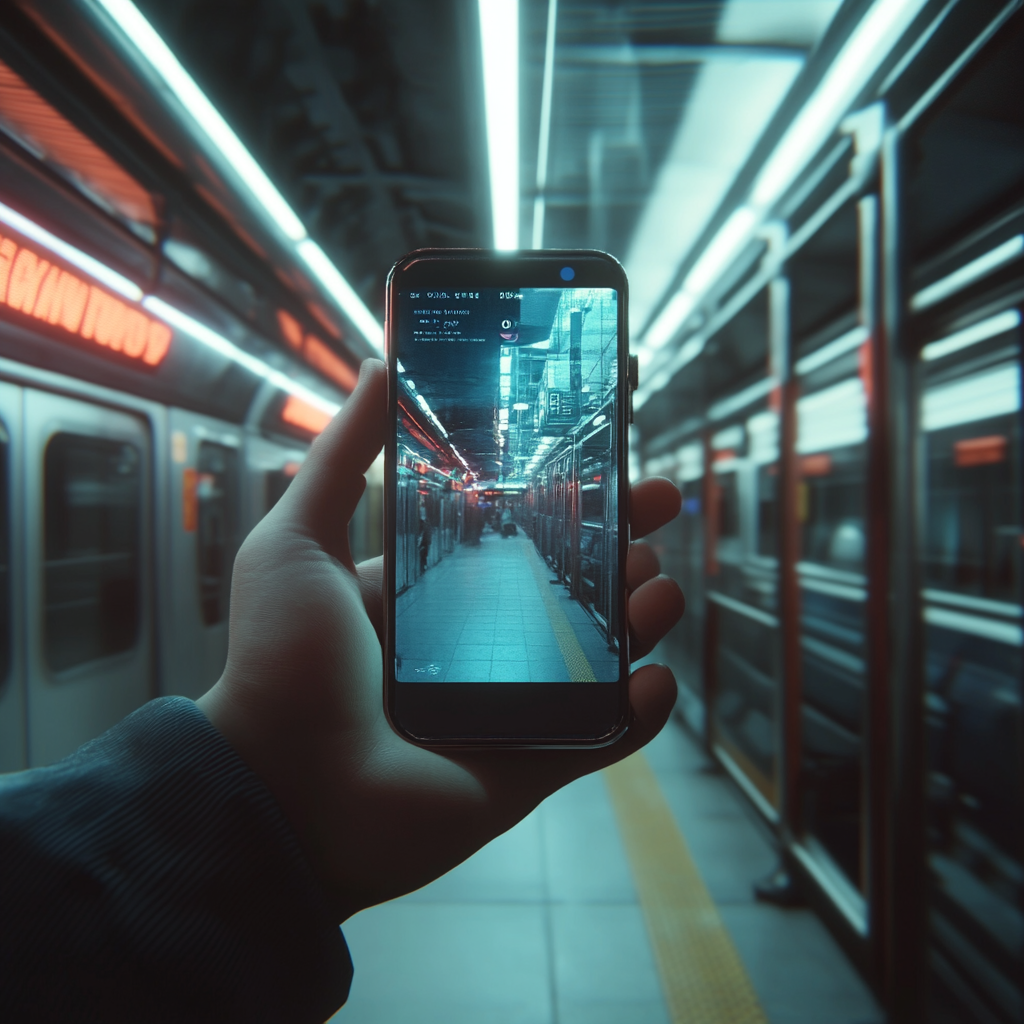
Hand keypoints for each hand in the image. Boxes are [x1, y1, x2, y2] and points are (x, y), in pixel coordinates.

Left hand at [198, 359, 684, 921]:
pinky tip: (653, 677)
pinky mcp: (532, 761)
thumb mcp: (297, 541)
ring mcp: (513, 700)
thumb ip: (341, 456)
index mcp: (437, 588)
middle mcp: (482, 639)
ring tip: (657, 587)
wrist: (277, 788)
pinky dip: (642, 710)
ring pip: (603, 649)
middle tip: (656, 506)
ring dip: (644, 613)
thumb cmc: (278, 664)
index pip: (520, 528)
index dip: (568, 492)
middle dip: (623, 541)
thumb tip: (376, 366)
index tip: (610, 451)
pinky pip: (606, 735)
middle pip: (573, 580)